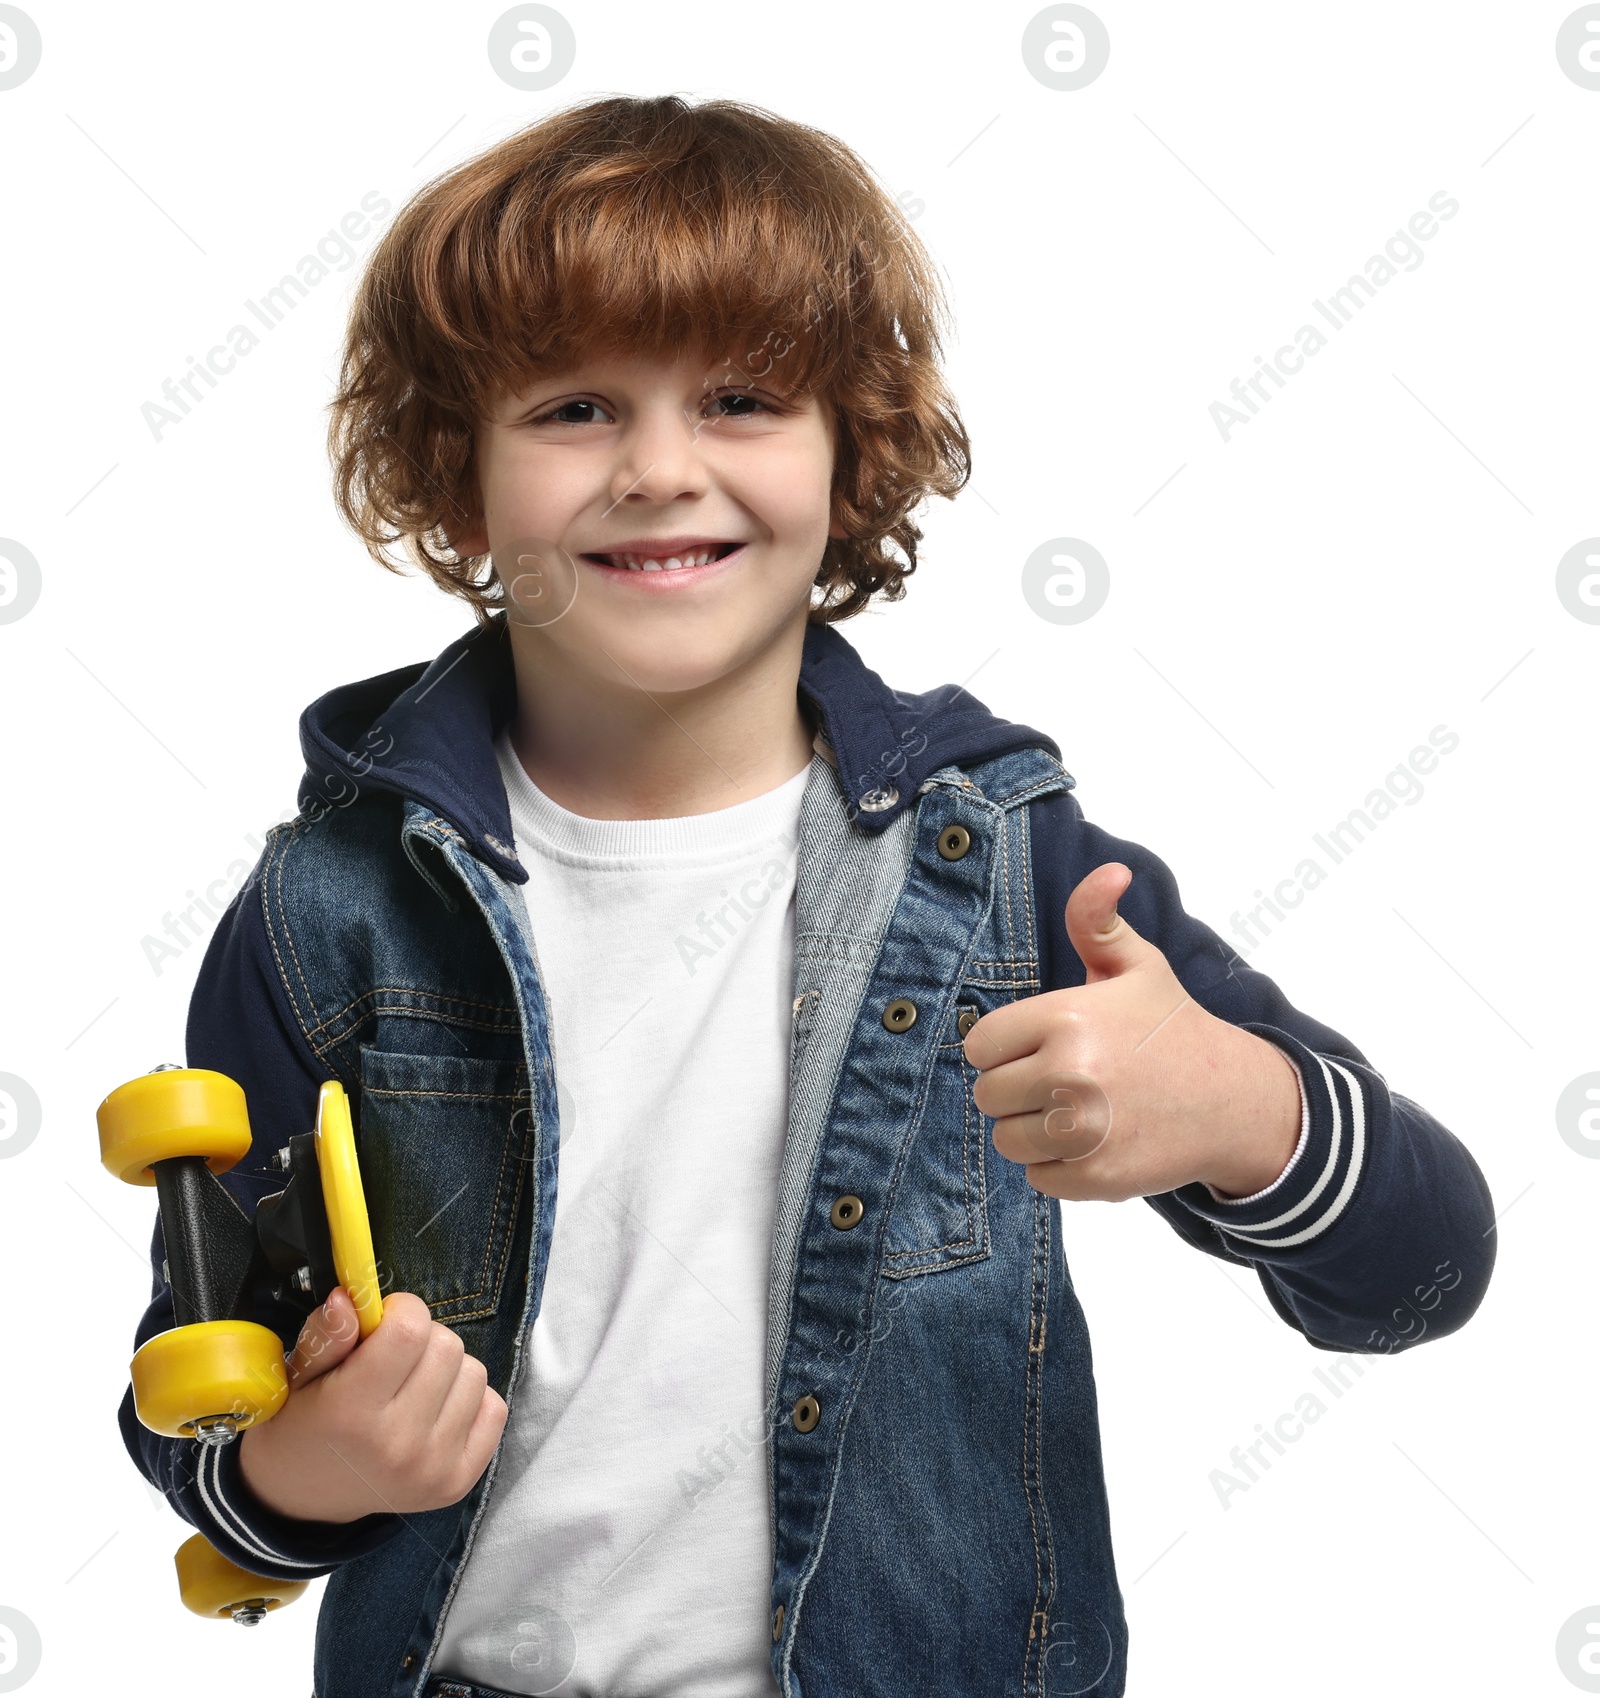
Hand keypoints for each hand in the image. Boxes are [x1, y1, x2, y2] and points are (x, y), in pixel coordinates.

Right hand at [237, 1288, 507, 1523]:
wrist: (303, 1499)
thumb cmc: (301, 1424)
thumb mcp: (296, 1376)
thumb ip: (326, 1335)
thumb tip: (348, 1296)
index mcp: (351, 1413)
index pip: (409, 1330)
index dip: (401, 1310)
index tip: (383, 1321)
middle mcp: (397, 1446)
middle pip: (447, 1347)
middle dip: (423, 1338)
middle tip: (394, 1359)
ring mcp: (432, 1468)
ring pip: (475, 1373)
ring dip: (448, 1369)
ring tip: (412, 1386)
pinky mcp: (458, 1483)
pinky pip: (495, 1409)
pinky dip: (470, 1401)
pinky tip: (435, 1412)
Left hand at [963, 862, 1301, 1202]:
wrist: (1234, 1099)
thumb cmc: (1172, 1029)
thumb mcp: (1138, 965)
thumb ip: (1098, 920)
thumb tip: (1109, 871)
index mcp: (1066, 1018)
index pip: (980, 1046)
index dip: (1002, 1047)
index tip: (1033, 1046)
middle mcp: (1069, 1074)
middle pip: (987, 1095)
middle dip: (1013, 1089)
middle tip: (1054, 1080)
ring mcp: (1084, 1130)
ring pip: (1007, 1140)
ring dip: (1030, 1130)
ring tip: (1069, 1110)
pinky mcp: (1097, 1177)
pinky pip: (1037, 1177)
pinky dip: (1056, 1166)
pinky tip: (1089, 1141)